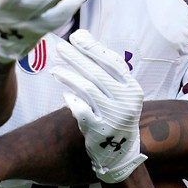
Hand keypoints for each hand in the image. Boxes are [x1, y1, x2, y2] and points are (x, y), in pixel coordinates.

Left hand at [52, 29, 146, 182]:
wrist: (120, 152)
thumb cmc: (114, 114)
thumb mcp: (118, 93)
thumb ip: (102, 68)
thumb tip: (82, 35)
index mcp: (133, 89)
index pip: (113, 63)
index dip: (94, 48)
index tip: (77, 36)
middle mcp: (126, 102)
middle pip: (98, 74)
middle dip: (77, 59)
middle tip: (60, 47)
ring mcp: (114, 117)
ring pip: (88, 90)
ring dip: (70, 77)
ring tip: (55, 70)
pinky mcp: (101, 131)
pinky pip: (83, 112)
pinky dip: (73, 101)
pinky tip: (64, 94)